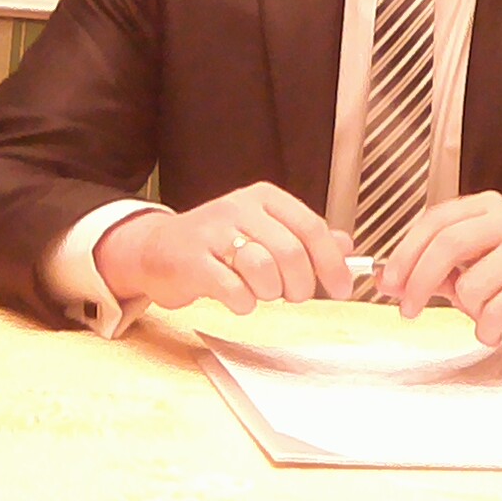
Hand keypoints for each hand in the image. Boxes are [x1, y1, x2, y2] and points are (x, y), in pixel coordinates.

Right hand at [95, 183, 355, 315]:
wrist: (155, 250)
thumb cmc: (215, 244)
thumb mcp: (263, 232)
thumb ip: (304, 238)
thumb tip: (345, 246)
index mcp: (263, 198)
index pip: (311, 227)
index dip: (332, 263)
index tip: (342, 288)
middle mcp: (239, 208)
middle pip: (292, 253)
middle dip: (300, 285)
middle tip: (293, 295)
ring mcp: (213, 232)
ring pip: (264, 269)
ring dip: (269, 292)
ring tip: (260, 292)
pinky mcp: (193, 261)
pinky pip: (233, 289)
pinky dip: (243, 302)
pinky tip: (238, 299)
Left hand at [379, 191, 501, 354]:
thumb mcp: (466, 272)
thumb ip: (427, 272)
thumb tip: (386, 281)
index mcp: (487, 208)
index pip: (435, 221)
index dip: (406, 253)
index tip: (389, 282)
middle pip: (447, 245)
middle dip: (419, 283)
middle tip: (408, 309)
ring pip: (469, 286)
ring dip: (468, 310)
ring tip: (486, 310)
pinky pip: (493, 311)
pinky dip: (487, 328)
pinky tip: (497, 326)